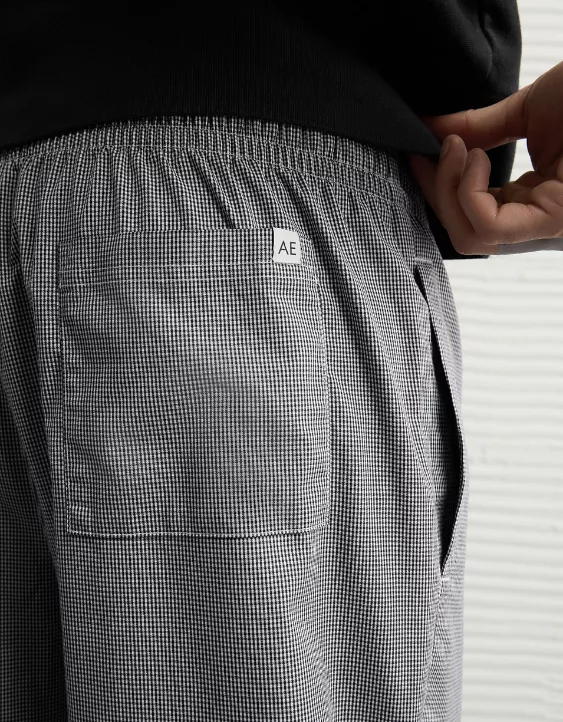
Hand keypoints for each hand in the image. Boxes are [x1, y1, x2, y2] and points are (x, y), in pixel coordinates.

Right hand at [407, 61, 562, 255]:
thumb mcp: (527, 111)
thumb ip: (477, 128)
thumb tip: (428, 131)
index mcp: (537, 204)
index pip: (472, 219)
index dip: (438, 189)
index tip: (419, 150)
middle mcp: (540, 224)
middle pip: (467, 237)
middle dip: (438, 193)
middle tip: (432, 148)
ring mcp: (548, 227)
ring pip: (474, 240)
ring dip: (448, 192)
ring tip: (457, 146)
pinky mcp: (556, 221)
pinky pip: (491, 228)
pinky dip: (467, 193)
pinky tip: (473, 156)